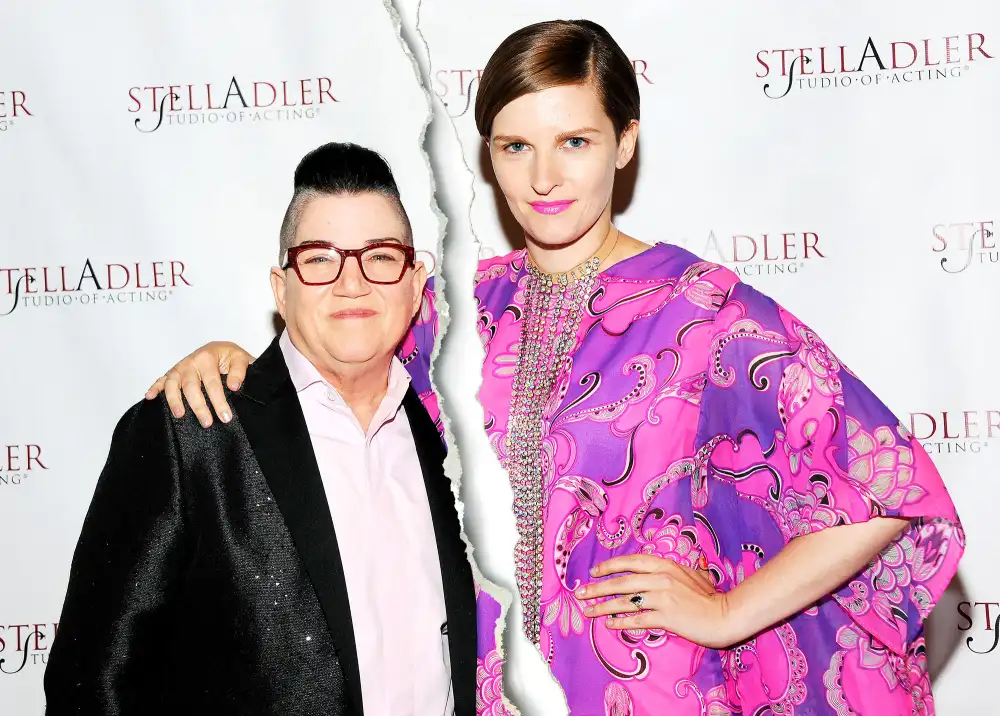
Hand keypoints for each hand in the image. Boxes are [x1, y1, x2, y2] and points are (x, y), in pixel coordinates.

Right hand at [144, 342, 254, 427]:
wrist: (220, 349)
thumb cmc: (230, 356)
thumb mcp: (241, 358)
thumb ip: (239, 371)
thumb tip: (234, 386)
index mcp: (207, 357)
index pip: (213, 383)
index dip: (219, 401)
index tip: (225, 416)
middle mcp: (190, 362)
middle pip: (191, 387)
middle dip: (199, 406)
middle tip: (207, 422)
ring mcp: (179, 368)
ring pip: (172, 384)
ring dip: (174, 400)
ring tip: (179, 415)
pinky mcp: (172, 372)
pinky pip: (160, 380)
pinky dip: (154, 388)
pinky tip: (149, 397)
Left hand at [575, 553, 737, 648]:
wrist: (725, 615)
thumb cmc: (710, 596)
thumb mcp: (692, 574)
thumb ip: (673, 571)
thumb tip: (659, 569)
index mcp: (665, 565)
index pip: (630, 562)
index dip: (610, 566)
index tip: (594, 572)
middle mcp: (660, 578)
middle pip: (621, 582)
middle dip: (597, 588)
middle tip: (580, 593)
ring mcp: (662, 598)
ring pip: (624, 602)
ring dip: (602, 607)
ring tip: (587, 611)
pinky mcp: (666, 617)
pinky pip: (637, 620)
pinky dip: (621, 622)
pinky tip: (610, 625)